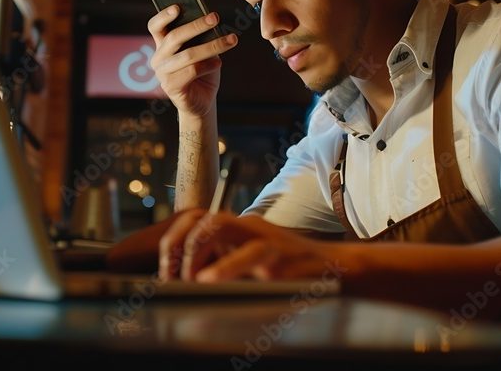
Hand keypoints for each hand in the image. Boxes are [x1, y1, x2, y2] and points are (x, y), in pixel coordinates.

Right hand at [147, 6, 236, 118]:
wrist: (202, 100)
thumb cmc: (202, 71)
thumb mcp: (202, 50)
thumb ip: (200, 37)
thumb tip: (210, 20)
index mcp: (161, 45)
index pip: (155, 27)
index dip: (164, 16)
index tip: (178, 7)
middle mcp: (158, 58)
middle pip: (174, 37)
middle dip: (196, 25)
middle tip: (215, 17)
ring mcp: (162, 74)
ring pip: (187, 55)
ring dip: (212, 46)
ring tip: (231, 40)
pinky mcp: (171, 87)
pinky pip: (191, 72)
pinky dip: (208, 66)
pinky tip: (219, 63)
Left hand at [159, 211, 345, 281]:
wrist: (334, 269)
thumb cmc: (288, 270)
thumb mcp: (250, 262)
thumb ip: (221, 264)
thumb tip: (183, 282)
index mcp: (235, 228)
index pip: (192, 219)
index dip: (172, 243)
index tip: (166, 273)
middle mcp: (246, 227)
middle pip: (199, 218)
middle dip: (178, 246)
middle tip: (171, 277)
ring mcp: (262, 238)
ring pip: (219, 226)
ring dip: (195, 252)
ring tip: (189, 278)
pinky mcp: (279, 257)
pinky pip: (248, 256)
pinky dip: (224, 268)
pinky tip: (210, 281)